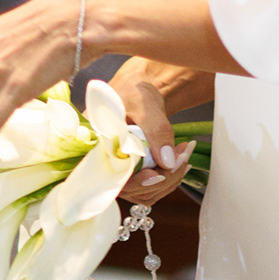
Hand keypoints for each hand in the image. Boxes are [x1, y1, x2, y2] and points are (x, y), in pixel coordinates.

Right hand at [114, 60, 190, 198]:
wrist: (139, 88)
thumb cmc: (134, 90)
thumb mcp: (145, 105)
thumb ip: (156, 132)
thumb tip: (167, 162)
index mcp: (95, 144)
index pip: (109, 177)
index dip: (133, 181)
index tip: (157, 175)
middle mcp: (102, 161)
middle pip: (129, 188)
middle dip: (161, 178)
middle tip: (181, 157)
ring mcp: (117, 169)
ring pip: (142, 192)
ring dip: (168, 179)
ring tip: (184, 155)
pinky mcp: (131, 172)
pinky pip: (149, 187)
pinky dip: (168, 179)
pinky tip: (180, 162)